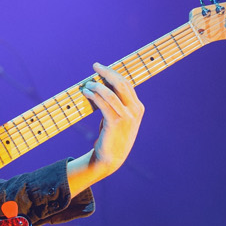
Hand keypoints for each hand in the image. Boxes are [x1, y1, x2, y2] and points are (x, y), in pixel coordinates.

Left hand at [71, 63, 143, 191]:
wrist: (111, 158)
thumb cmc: (112, 136)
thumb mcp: (119, 118)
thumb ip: (117, 103)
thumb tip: (103, 84)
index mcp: (138, 108)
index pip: (127, 84)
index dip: (113, 73)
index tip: (101, 68)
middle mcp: (135, 110)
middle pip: (121, 84)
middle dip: (107, 72)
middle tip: (95, 66)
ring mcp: (127, 117)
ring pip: (111, 93)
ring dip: (97, 86)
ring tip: (87, 85)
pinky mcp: (115, 123)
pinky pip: (103, 104)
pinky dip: (94, 96)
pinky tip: (87, 93)